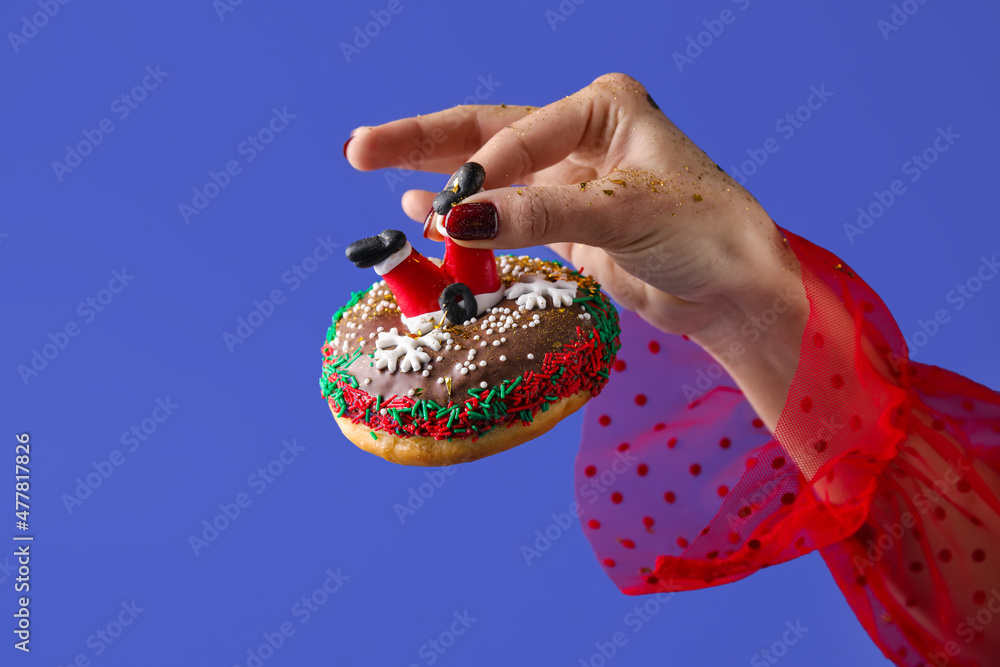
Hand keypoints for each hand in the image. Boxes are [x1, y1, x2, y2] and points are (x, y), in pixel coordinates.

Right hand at [345, 73, 808, 428]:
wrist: (735, 291)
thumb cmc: (704, 233)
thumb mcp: (623, 214)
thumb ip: (539, 214)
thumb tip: (456, 217)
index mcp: (602, 107)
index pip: (515, 131)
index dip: (477, 172)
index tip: (447, 211)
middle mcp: (582, 135)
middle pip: (486, 135)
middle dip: (423, 143)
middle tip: (358, 147)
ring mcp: (570, 179)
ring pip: (489, 175)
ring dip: (436, 178)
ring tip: (370, 166)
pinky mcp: (566, 223)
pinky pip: (505, 214)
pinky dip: (466, 216)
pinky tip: (421, 209)